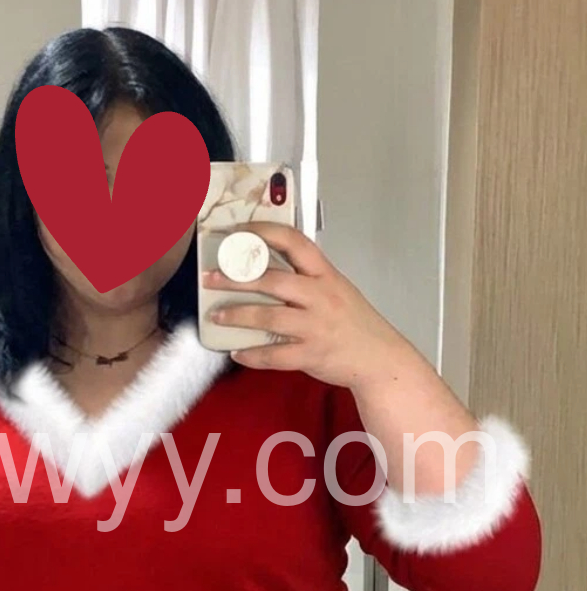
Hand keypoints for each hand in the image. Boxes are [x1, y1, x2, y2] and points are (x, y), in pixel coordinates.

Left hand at [203, 221, 419, 388]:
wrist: (379, 358)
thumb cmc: (354, 323)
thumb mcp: (337, 288)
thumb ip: (306, 277)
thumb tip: (265, 268)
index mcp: (325, 275)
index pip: (293, 242)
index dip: (262, 233)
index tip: (237, 232)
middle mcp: (320, 297)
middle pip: (272, 280)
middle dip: (236, 278)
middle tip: (210, 278)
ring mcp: (315, 327)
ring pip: (268, 317)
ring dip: (237, 315)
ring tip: (216, 315)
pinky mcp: (310, 355)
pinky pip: (274, 355)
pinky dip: (252, 354)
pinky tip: (236, 351)